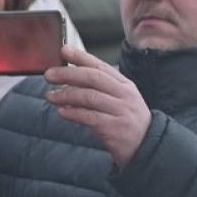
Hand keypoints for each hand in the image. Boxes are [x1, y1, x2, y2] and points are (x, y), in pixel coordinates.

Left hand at [44, 47, 151, 168]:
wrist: (146, 146)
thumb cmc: (127, 121)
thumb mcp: (119, 100)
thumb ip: (98, 89)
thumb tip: (68, 81)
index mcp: (125, 85)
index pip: (101, 67)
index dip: (81, 57)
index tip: (64, 50)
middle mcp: (125, 95)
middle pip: (93, 78)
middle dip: (68, 74)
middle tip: (50, 75)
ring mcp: (121, 111)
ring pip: (89, 97)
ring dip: (66, 95)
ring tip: (51, 96)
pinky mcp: (114, 128)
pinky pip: (88, 117)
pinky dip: (72, 113)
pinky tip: (62, 111)